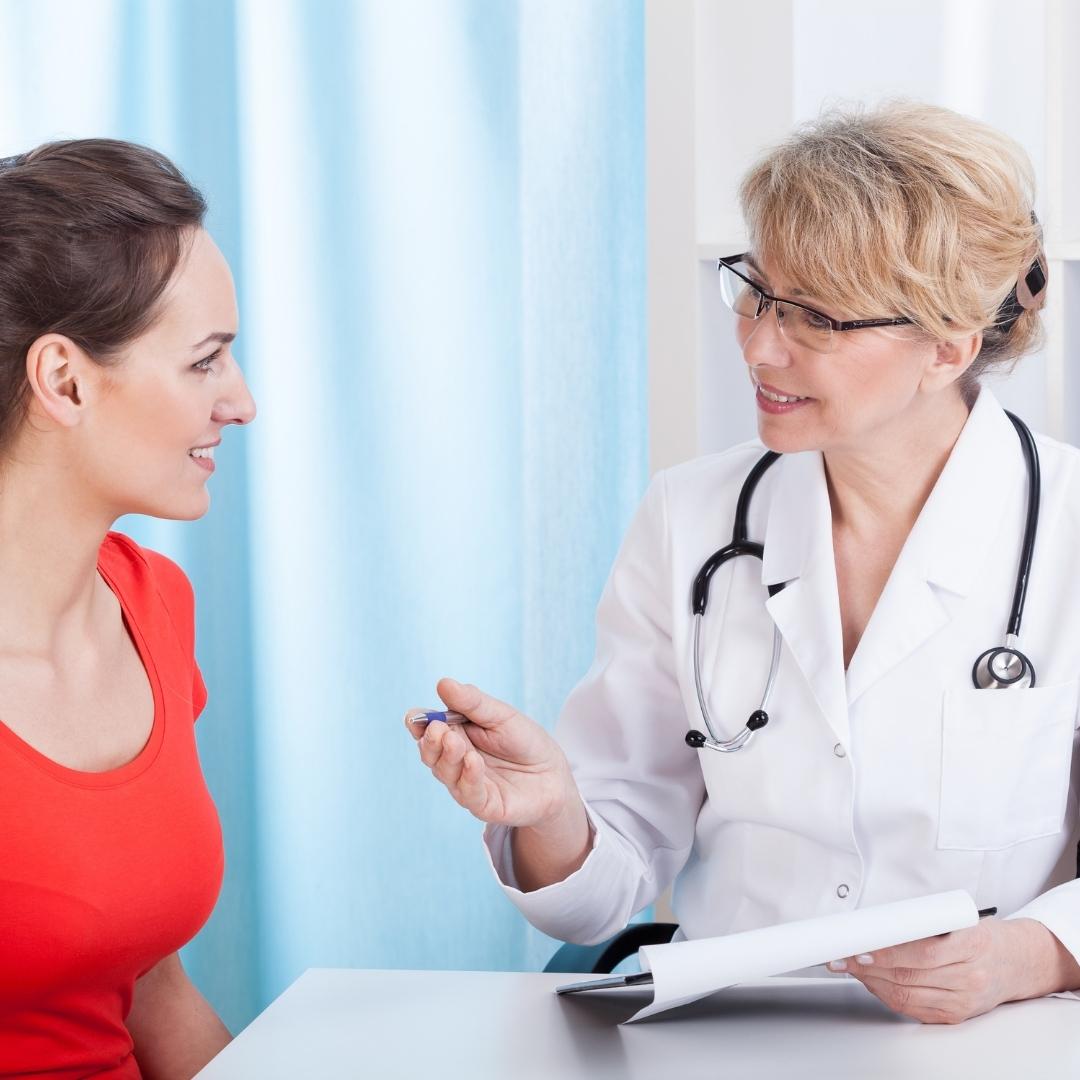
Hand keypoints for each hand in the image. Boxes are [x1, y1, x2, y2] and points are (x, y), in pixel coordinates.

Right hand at [409, 678, 579, 829]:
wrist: (554, 774)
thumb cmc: (524, 741)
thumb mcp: (502, 715)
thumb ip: (474, 703)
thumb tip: (443, 684)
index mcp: (455, 734)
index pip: (427, 729)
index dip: (417, 723)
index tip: (414, 716)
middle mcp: (454, 760)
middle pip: (431, 753)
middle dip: (431, 741)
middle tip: (438, 729)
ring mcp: (465, 783)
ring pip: (445, 773)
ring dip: (448, 757)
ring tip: (456, 742)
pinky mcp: (483, 804)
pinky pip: (469, 793)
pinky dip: (468, 776)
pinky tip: (473, 761)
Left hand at [828, 917, 1075, 1023]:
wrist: (1015, 962)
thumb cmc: (981, 935)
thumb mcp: (957, 919)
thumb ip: (921, 922)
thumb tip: (874, 923)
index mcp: (972, 945)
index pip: (921, 952)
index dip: (886, 952)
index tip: (860, 946)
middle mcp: (970, 977)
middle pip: (908, 976)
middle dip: (868, 967)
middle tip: (842, 955)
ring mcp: (964, 1001)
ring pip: (907, 995)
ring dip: (872, 982)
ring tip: (852, 968)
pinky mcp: (955, 1016)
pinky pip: (913, 1009)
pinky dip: (887, 995)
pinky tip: (873, 982)